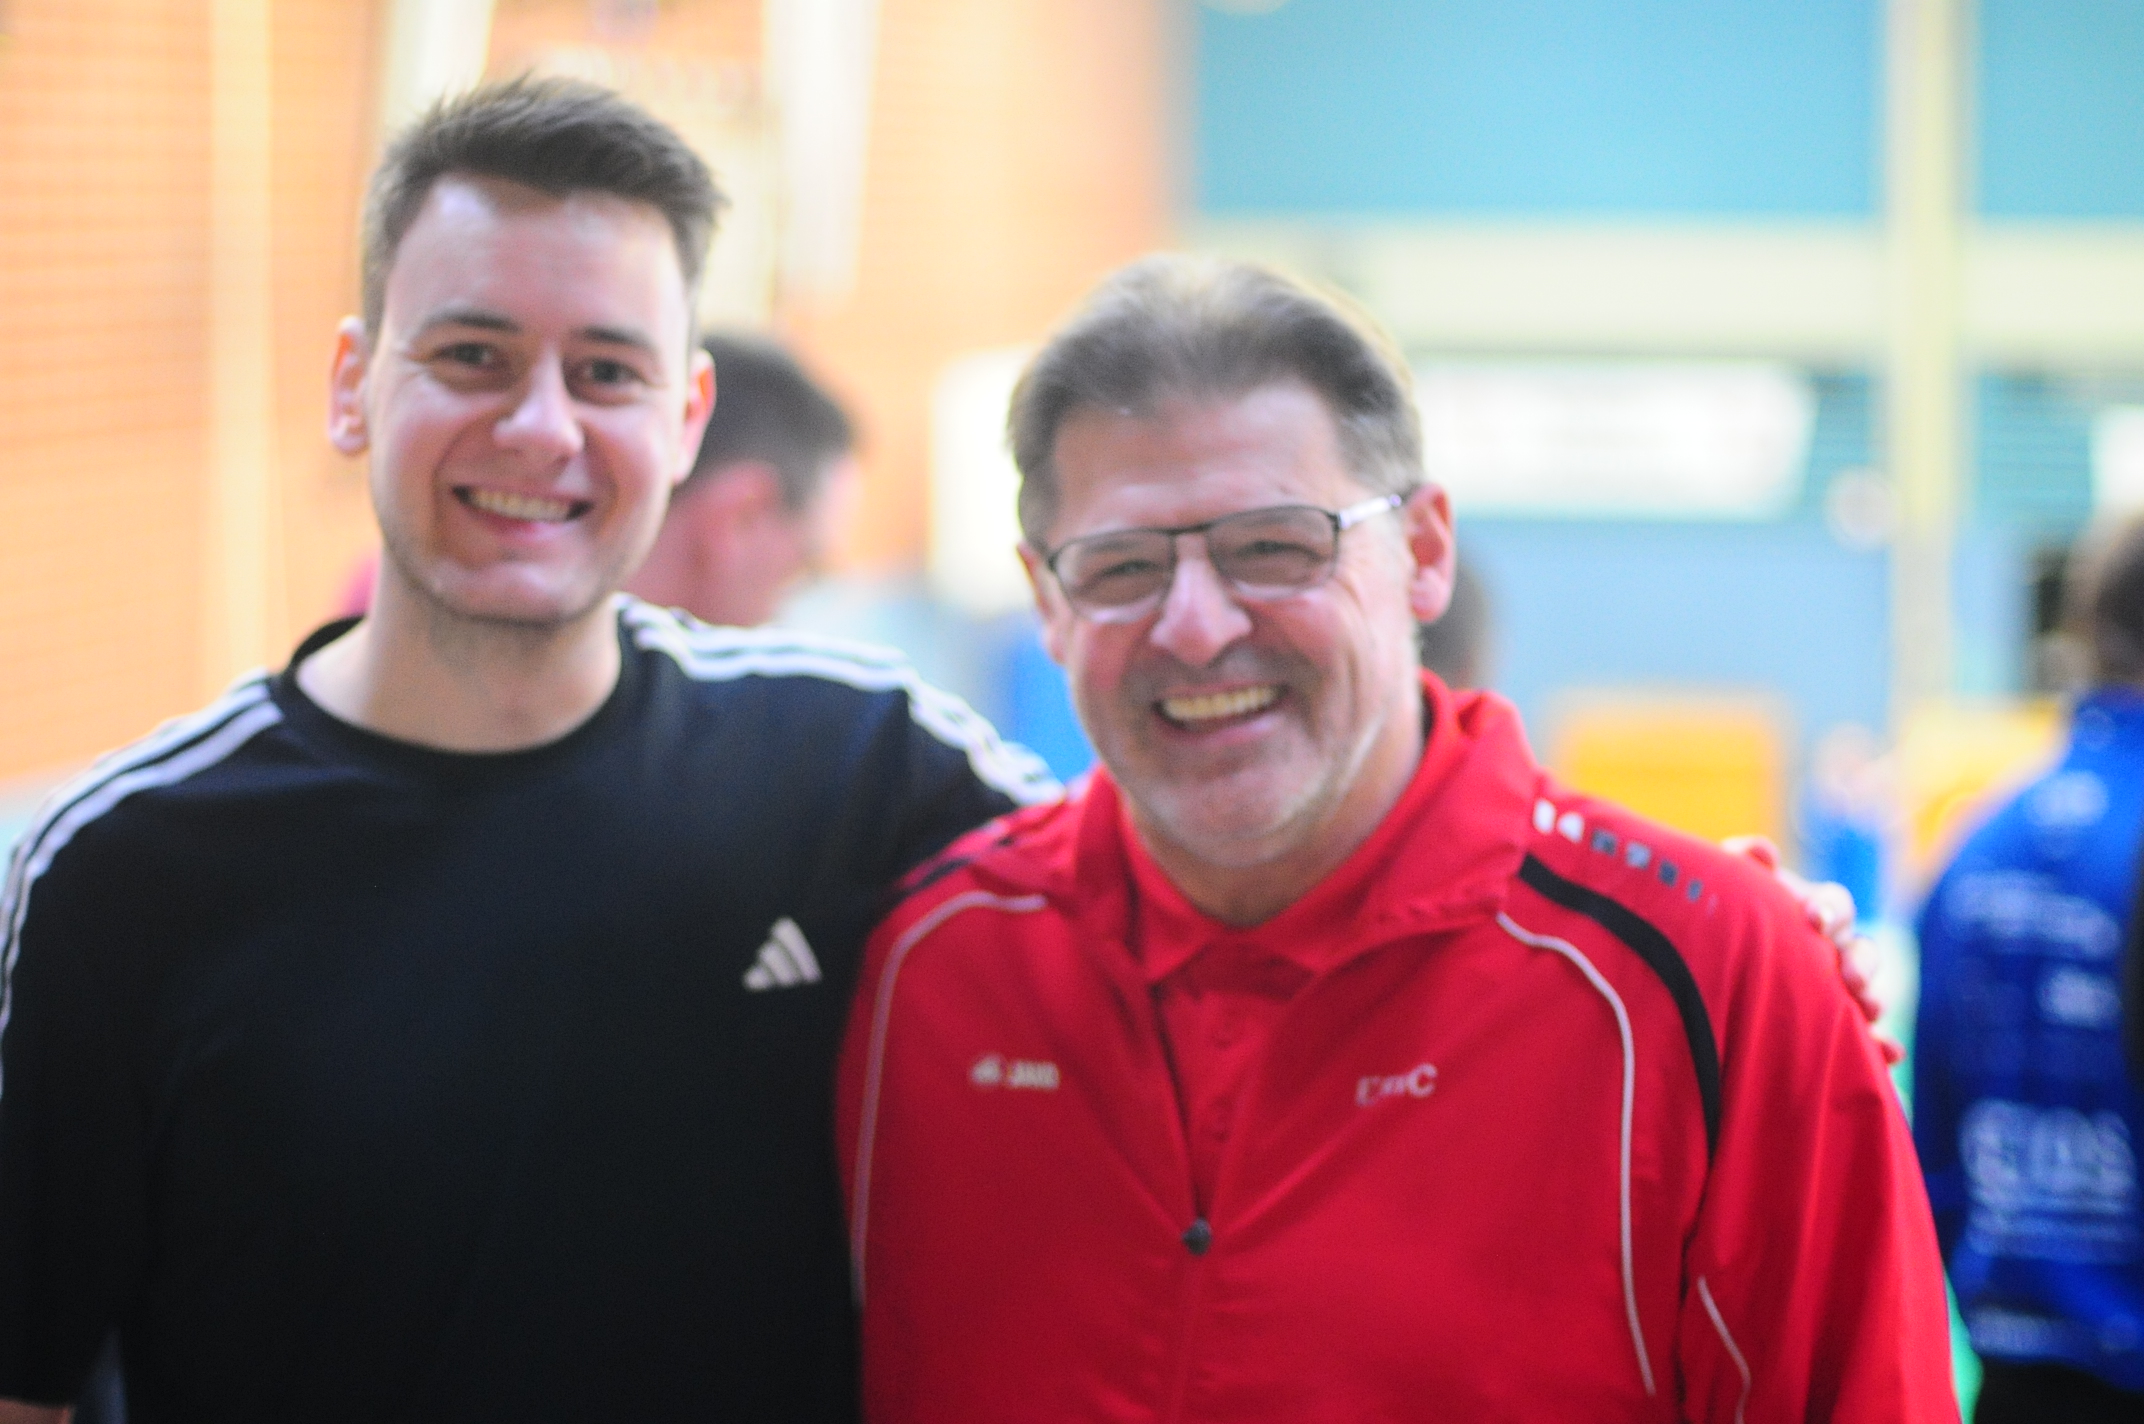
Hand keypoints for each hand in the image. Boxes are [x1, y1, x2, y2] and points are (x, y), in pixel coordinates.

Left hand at [1722, 835, 1902, 1064]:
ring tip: (1869, 1011)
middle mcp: (1832, 947)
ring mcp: (1837, 987)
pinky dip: (1880, 1045)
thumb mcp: (1728, 886)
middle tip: (1851, 977)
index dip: (1829, 909)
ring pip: (1867, 992)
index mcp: (1812, 910)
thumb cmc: (1726, 914)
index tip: (1814, 919)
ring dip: (1874, 999)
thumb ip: (1742, 863)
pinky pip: (1865, 1036)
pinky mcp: (1836, 1024)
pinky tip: (1888, 1055)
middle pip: (1861, 949)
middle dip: (1861, 962)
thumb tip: (1763, 851)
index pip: (1834, 903)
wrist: (1710, 958)